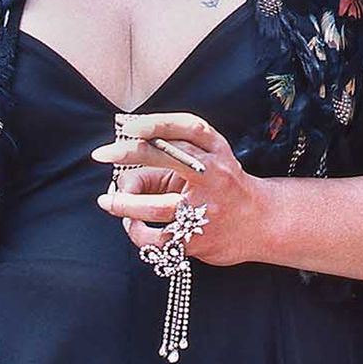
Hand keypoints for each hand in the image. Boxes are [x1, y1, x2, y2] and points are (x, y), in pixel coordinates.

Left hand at [91, 112, 263, 266]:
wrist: (262, 222)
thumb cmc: (221, 185)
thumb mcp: (205, 161)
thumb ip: (168, 161)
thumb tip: (122, 178)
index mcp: (215, 150)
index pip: (185, 127)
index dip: (155, 124)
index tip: (128, 125)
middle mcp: (213, 175)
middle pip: (167, 157)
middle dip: (128, 153)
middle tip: (100, 153)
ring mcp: (206, 209)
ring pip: (155, 207)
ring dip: (124, 205)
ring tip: (108, 203)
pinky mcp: (200, 239)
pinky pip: (158, 238)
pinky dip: (139, 233)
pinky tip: (133, 227)